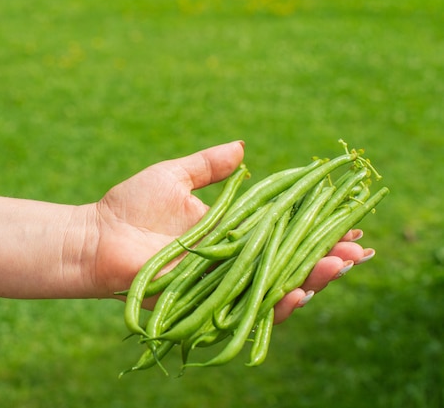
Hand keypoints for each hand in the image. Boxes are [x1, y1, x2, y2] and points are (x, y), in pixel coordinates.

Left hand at [92, 141, 374, 322]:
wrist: (96, 236)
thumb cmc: (130, 206)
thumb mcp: (174, 176)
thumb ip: (207, 165)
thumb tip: (243, 146)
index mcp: (229, 231)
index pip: (283, 232)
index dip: (316, 230)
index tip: (348, 223)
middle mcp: (231, 259)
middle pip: (287, 262)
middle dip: (325, 258)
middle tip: (357, 250)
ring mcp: (220, 282)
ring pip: (274, 287)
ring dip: (311, 280)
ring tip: (340, 266)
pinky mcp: (205, 301)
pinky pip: (245, 308)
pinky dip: (274, 304)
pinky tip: (300, 292)